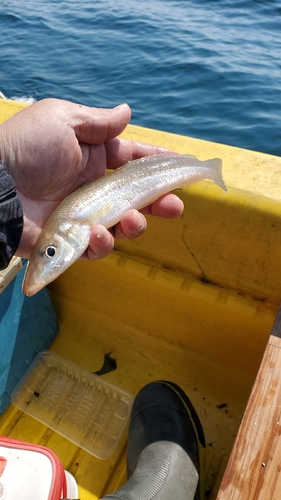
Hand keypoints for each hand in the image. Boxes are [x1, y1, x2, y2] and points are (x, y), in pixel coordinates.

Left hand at [0, 98, 182, 258]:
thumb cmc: (27, 148)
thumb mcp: (64, 120)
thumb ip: (99, 122)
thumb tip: (127, 111)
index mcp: (91, 157)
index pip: (131, 160)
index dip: (156, 164)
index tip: (182, 168)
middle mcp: (91, 187)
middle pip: (134, 198)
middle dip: (158, 202)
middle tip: (174, 207)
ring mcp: (82, 215)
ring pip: (122, 226)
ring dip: (135, 225)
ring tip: (132, 221)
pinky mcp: (71, 241)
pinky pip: (97, 248)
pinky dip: (103, 244)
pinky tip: (98, 234)